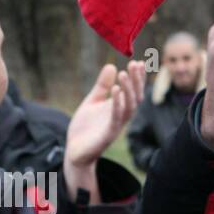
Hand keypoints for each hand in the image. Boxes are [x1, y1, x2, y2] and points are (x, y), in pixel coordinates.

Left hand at [64, 61, 146, 201]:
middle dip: (136, 81)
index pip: (133, 91)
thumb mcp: (92, 102)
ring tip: (124, 73)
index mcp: (118, 108)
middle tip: (135, 64)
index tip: (139, 62)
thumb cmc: (85, 128)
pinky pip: (116, 118)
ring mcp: (115, 126)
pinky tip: (115, 90)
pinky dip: (117, 104)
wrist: (74, 151)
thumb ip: (102, 86)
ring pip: (129, 107)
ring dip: (128, 90)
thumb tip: (111, 66)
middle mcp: (120, 116)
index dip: (137, 78)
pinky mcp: (108, 135)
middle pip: (135, 97)